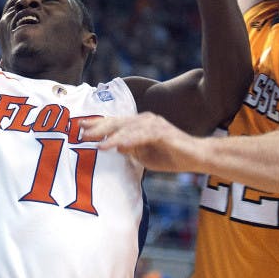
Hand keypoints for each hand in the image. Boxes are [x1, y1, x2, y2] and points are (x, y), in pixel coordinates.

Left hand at [81, 112, 206, 173]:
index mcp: (140, 124)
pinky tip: (116, 146)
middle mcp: (145, 120)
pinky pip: (141, 136)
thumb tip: (115, 146)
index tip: (80, 128)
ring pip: (127, 128)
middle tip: (81, 133)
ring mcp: (154, 124)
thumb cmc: (173, 156)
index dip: (98, 124)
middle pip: (117, 122)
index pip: (116, 123)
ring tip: (96, 143)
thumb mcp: (146, 156)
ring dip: (110, 135)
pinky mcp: (162, 133)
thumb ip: (131, 150)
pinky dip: (127, 141)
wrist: (198, 157)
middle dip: (98, 127)